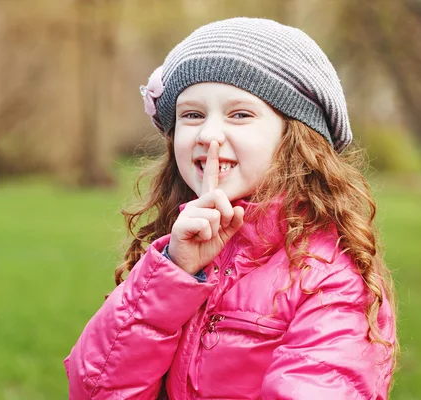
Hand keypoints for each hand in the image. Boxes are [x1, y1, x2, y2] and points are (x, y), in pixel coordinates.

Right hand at [168, 141, 244, 274]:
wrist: (188, 265)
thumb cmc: (204, 247)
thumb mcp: (225, 234)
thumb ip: (234, 221)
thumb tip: (239, 208)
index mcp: (206, 204)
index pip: (211, 179)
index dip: (213, 159)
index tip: (216, 141)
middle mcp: (195, 204)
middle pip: (218, 195)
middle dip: (225, 215)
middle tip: (217, 228)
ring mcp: (187, 213)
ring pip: (214, 214)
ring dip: (215, 230)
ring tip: (205, 237)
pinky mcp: (181, 224)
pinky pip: (205, 224)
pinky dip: (206, 235)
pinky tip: (198, 239)